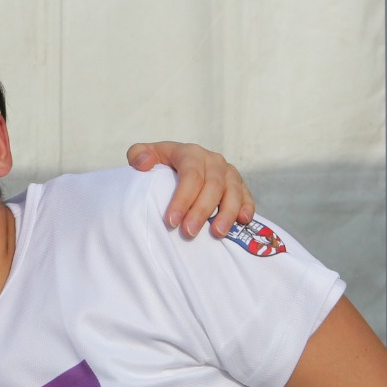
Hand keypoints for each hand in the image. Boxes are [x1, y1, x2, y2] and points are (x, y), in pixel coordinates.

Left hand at [126, 141, 255, 238]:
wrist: (177, 165)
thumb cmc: (158, 165)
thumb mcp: (143, 155)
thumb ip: (138, 155)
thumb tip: (144, 164)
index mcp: (190, 153)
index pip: (190, 175)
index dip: (182, 198)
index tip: (171, 221)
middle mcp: (212, 160)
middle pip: (212, 185)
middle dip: (201, 210)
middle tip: (189, 232)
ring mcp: (228, 172)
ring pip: (233, 191)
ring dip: (227, 213)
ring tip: (217, 234)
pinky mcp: (238, 184)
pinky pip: (247, 195)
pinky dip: (247, 207)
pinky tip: (243, 221)